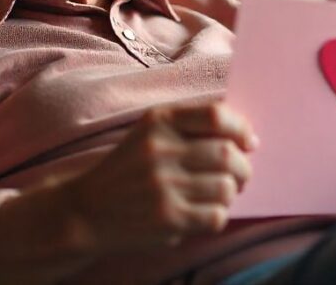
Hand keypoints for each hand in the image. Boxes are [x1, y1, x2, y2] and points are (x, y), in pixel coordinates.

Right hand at [63, 103, 258, 252]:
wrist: (86, 210)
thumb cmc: (128, 170)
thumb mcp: (149, 133)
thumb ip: (190, 126)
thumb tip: (248, 139)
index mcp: (158, 121)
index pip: (217, 116)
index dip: (241, 129)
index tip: (249, 142)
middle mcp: (161, 150)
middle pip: (228, 154)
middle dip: (243, 167)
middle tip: (239, 175)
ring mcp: (164, 186)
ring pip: (226, 187)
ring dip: (230, 193)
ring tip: (218, 195)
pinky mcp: (168, 218)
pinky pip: (216, 216)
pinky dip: (218, 215)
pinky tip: (204, 212)